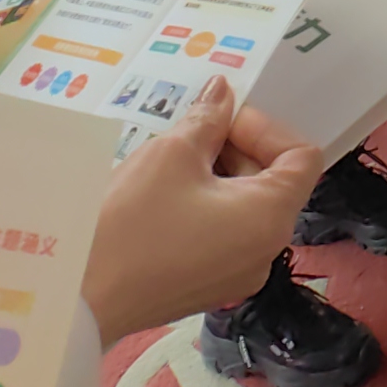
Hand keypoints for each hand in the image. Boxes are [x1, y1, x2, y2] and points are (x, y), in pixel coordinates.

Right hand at [83, 80, 324, 337]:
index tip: (220, 122)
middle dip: (237, 148)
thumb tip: (223, 93)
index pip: (302, 157)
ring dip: (219, 175)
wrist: (83, 294)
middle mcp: (266, 251)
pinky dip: (207, 206)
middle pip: (275, 182)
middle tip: (190, 135)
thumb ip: (207, 119)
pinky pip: (225, 235)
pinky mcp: (210, 286)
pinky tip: (164, 196)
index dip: (265, 128)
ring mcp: (239, 275)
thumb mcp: (172, 154)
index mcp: (270, 217)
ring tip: (172, 162)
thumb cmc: (133, 221)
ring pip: (246, 209)